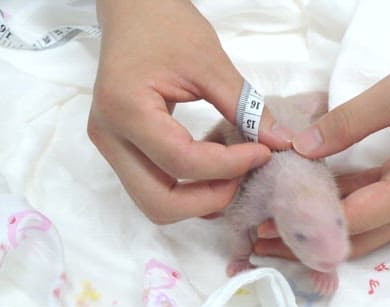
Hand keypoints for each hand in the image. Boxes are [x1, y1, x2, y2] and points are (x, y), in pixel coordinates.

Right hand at [88, 0, 292, 223]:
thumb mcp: (210, 62)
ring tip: (232, 174)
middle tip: (244, 176)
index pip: (182, 162)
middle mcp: (110, 138)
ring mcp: (111, 147)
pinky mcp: (121, 149)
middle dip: (209, 199)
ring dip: (198, 200)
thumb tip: (279, 142)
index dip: (229, 166)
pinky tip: (215, 169)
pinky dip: (188, 190)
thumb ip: (245, 106)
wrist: (134, 10)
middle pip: (160, 204)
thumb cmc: (167, 25)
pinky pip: (155, 187)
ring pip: (154, 204)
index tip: (263, 152)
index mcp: (126, 110)